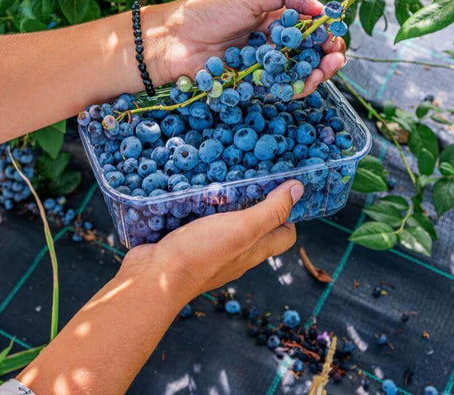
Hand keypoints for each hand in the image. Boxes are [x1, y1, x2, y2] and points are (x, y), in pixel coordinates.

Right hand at [120, 179, 303, 299]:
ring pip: (223, 225)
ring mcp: (208, 251)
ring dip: (223, 203)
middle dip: (256, 202)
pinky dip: (197, 208)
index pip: (284, 236)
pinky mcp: (184, 245)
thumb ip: (270, 211)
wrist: (154, 277)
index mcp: (253, 252)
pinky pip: (196, 224)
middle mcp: (234, 254)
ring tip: (220, 178)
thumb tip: (299, 190)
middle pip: (254, 228)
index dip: (289, 214)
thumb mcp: (243, 228)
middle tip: (250, 175)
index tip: (282, 189)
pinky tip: (191, 193)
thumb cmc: (201, 253)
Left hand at [141, 0, 346, 97]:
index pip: (309, 24)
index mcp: (272, 15)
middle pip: (309, 51)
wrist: (170, 40)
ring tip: (321, 72)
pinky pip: (278, 89)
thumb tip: (321, 6)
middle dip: (327, 56)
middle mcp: (270, 40)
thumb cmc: (204, 11)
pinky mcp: (251, 84)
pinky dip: (294, 88)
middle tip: (335, 59)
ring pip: (298, 72)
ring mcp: (262, 64)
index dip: (326, 31)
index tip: (335, 35)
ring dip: (315, 74)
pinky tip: (302, 84)